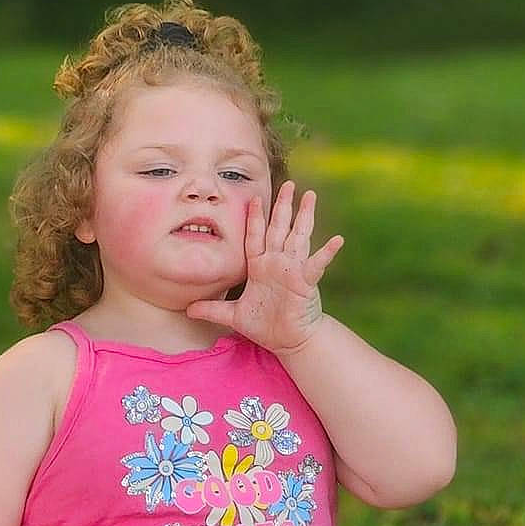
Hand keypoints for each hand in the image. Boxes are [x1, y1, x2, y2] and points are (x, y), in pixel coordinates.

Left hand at [186, 182, 342, 354]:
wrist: (289, 341)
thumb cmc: (265, 326)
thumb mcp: (234, 316)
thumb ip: (212, 309)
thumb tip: (188, 309)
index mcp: (260, 266)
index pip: (256, 236)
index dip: (255, 218)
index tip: (254, 198)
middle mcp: (277, 263)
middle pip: (279, 228)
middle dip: (283, 206)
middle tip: (289, 183)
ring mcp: (293, 270)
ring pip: (299, 237)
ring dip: (305, 216)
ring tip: (310, 196)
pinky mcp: (305, 282)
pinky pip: (317, 264)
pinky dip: (327, 252)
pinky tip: (337, 239)